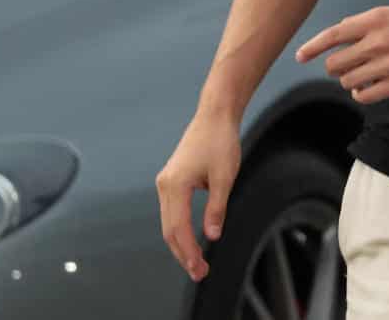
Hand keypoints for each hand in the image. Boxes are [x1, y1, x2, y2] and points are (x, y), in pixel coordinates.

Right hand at [156, 109, 242, 281]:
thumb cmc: (221, 142)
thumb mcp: (225, 177)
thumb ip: (216, 208)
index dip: (189, 251)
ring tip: (196, 263)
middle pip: (169, 230)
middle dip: (183, 254)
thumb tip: (212, 236)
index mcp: (175, 185)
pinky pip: (171, 212)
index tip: (200, 268)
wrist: (214, 116)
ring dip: (180, 244)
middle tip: (200, 273)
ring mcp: (165, 183)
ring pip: (168, 223)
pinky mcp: (170, 181)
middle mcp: (164, 186)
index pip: (179, 228)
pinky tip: (190, 242)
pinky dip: (179, 230)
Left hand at [296, 6, 388, 103]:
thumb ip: (363, 23)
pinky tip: (367, 86)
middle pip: (335, 63)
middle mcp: (378, 42)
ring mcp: (387, 65)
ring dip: (349, 79)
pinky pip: (363, 95)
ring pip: (347, 81)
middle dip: (336, 66)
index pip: (333, 35)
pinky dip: (360, 93)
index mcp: (375, 20)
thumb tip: (338, 32)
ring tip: (362, 74)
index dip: (312, 48)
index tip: (300, 57)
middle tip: (346, 64)